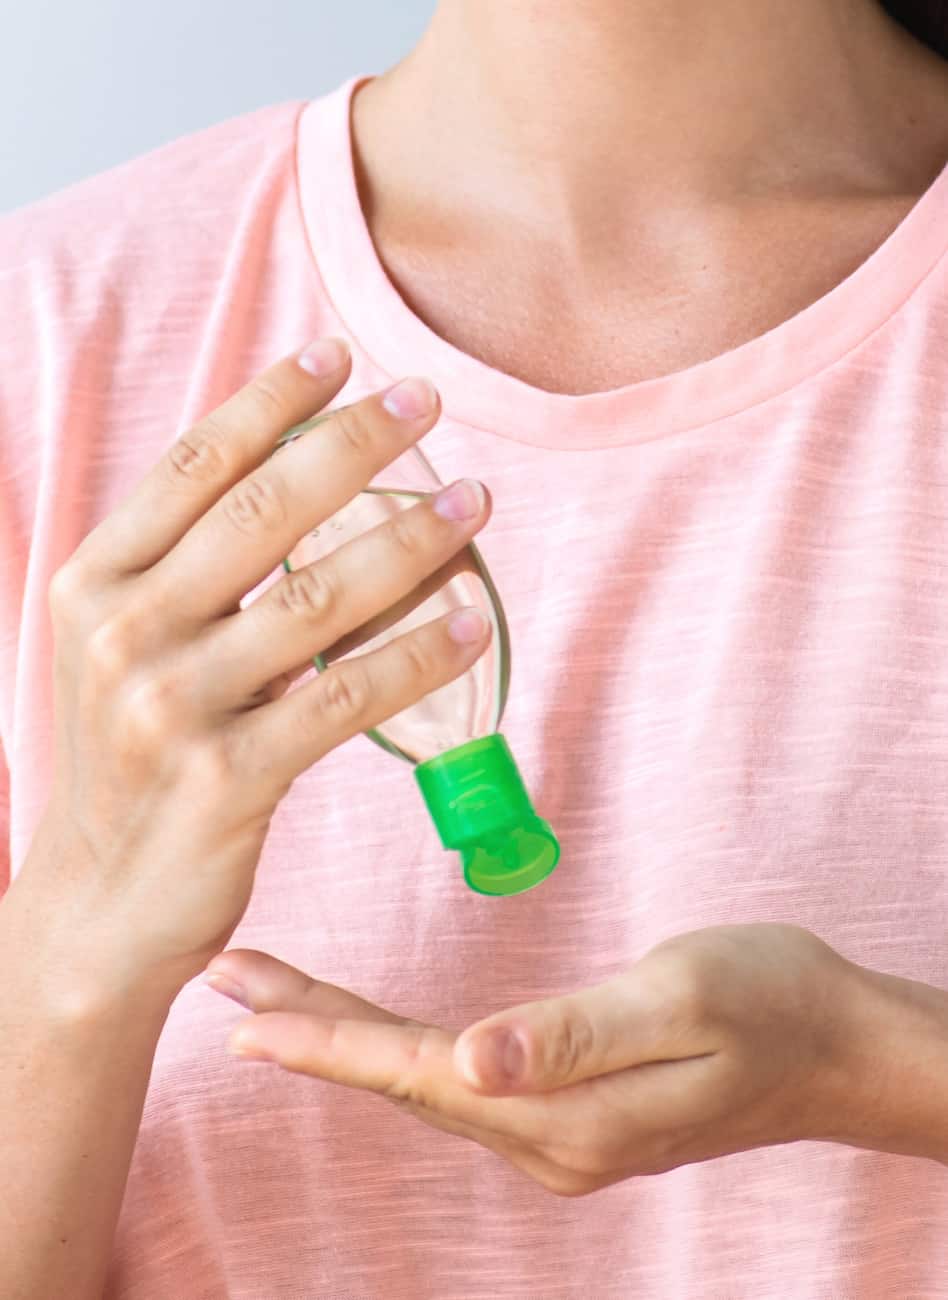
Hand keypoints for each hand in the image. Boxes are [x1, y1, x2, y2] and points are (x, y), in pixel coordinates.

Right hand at [20, 338, 491, 993]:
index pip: (193, 464)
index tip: (338, 355)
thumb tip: (296, 476)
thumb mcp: (124, 648)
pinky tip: (472, 624)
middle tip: (427, 400)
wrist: (97, 903)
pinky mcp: (229, 779)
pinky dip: (420, 654)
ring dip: (410, 540)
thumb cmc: (130, 759)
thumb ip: (185, 568)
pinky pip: (348, 697)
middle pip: (261, 509)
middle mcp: (124, 632)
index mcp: (95, 582)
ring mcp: (172, 707)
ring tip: (474, 502)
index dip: (271, 401)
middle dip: (354, 443)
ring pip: (318, 598)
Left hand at [206, 923, 918, 1195]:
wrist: (837, 1047)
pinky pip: (458, 1078)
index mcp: (571, 1117)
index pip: (422, 1075)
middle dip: (312, 1031)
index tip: (248, 1016)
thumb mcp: (685, 997)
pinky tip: (367, 1027)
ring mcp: (559, 1133)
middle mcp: (551, 1140)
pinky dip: (397, 1047)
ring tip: (271, 998)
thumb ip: (575, 1033)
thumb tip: (469, 1060)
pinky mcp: (568, 1108)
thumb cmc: (773, 1001)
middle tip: (227, 984)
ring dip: (345, 1037)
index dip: (332, 1041)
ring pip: (425, 1081)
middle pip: (406, 1081)